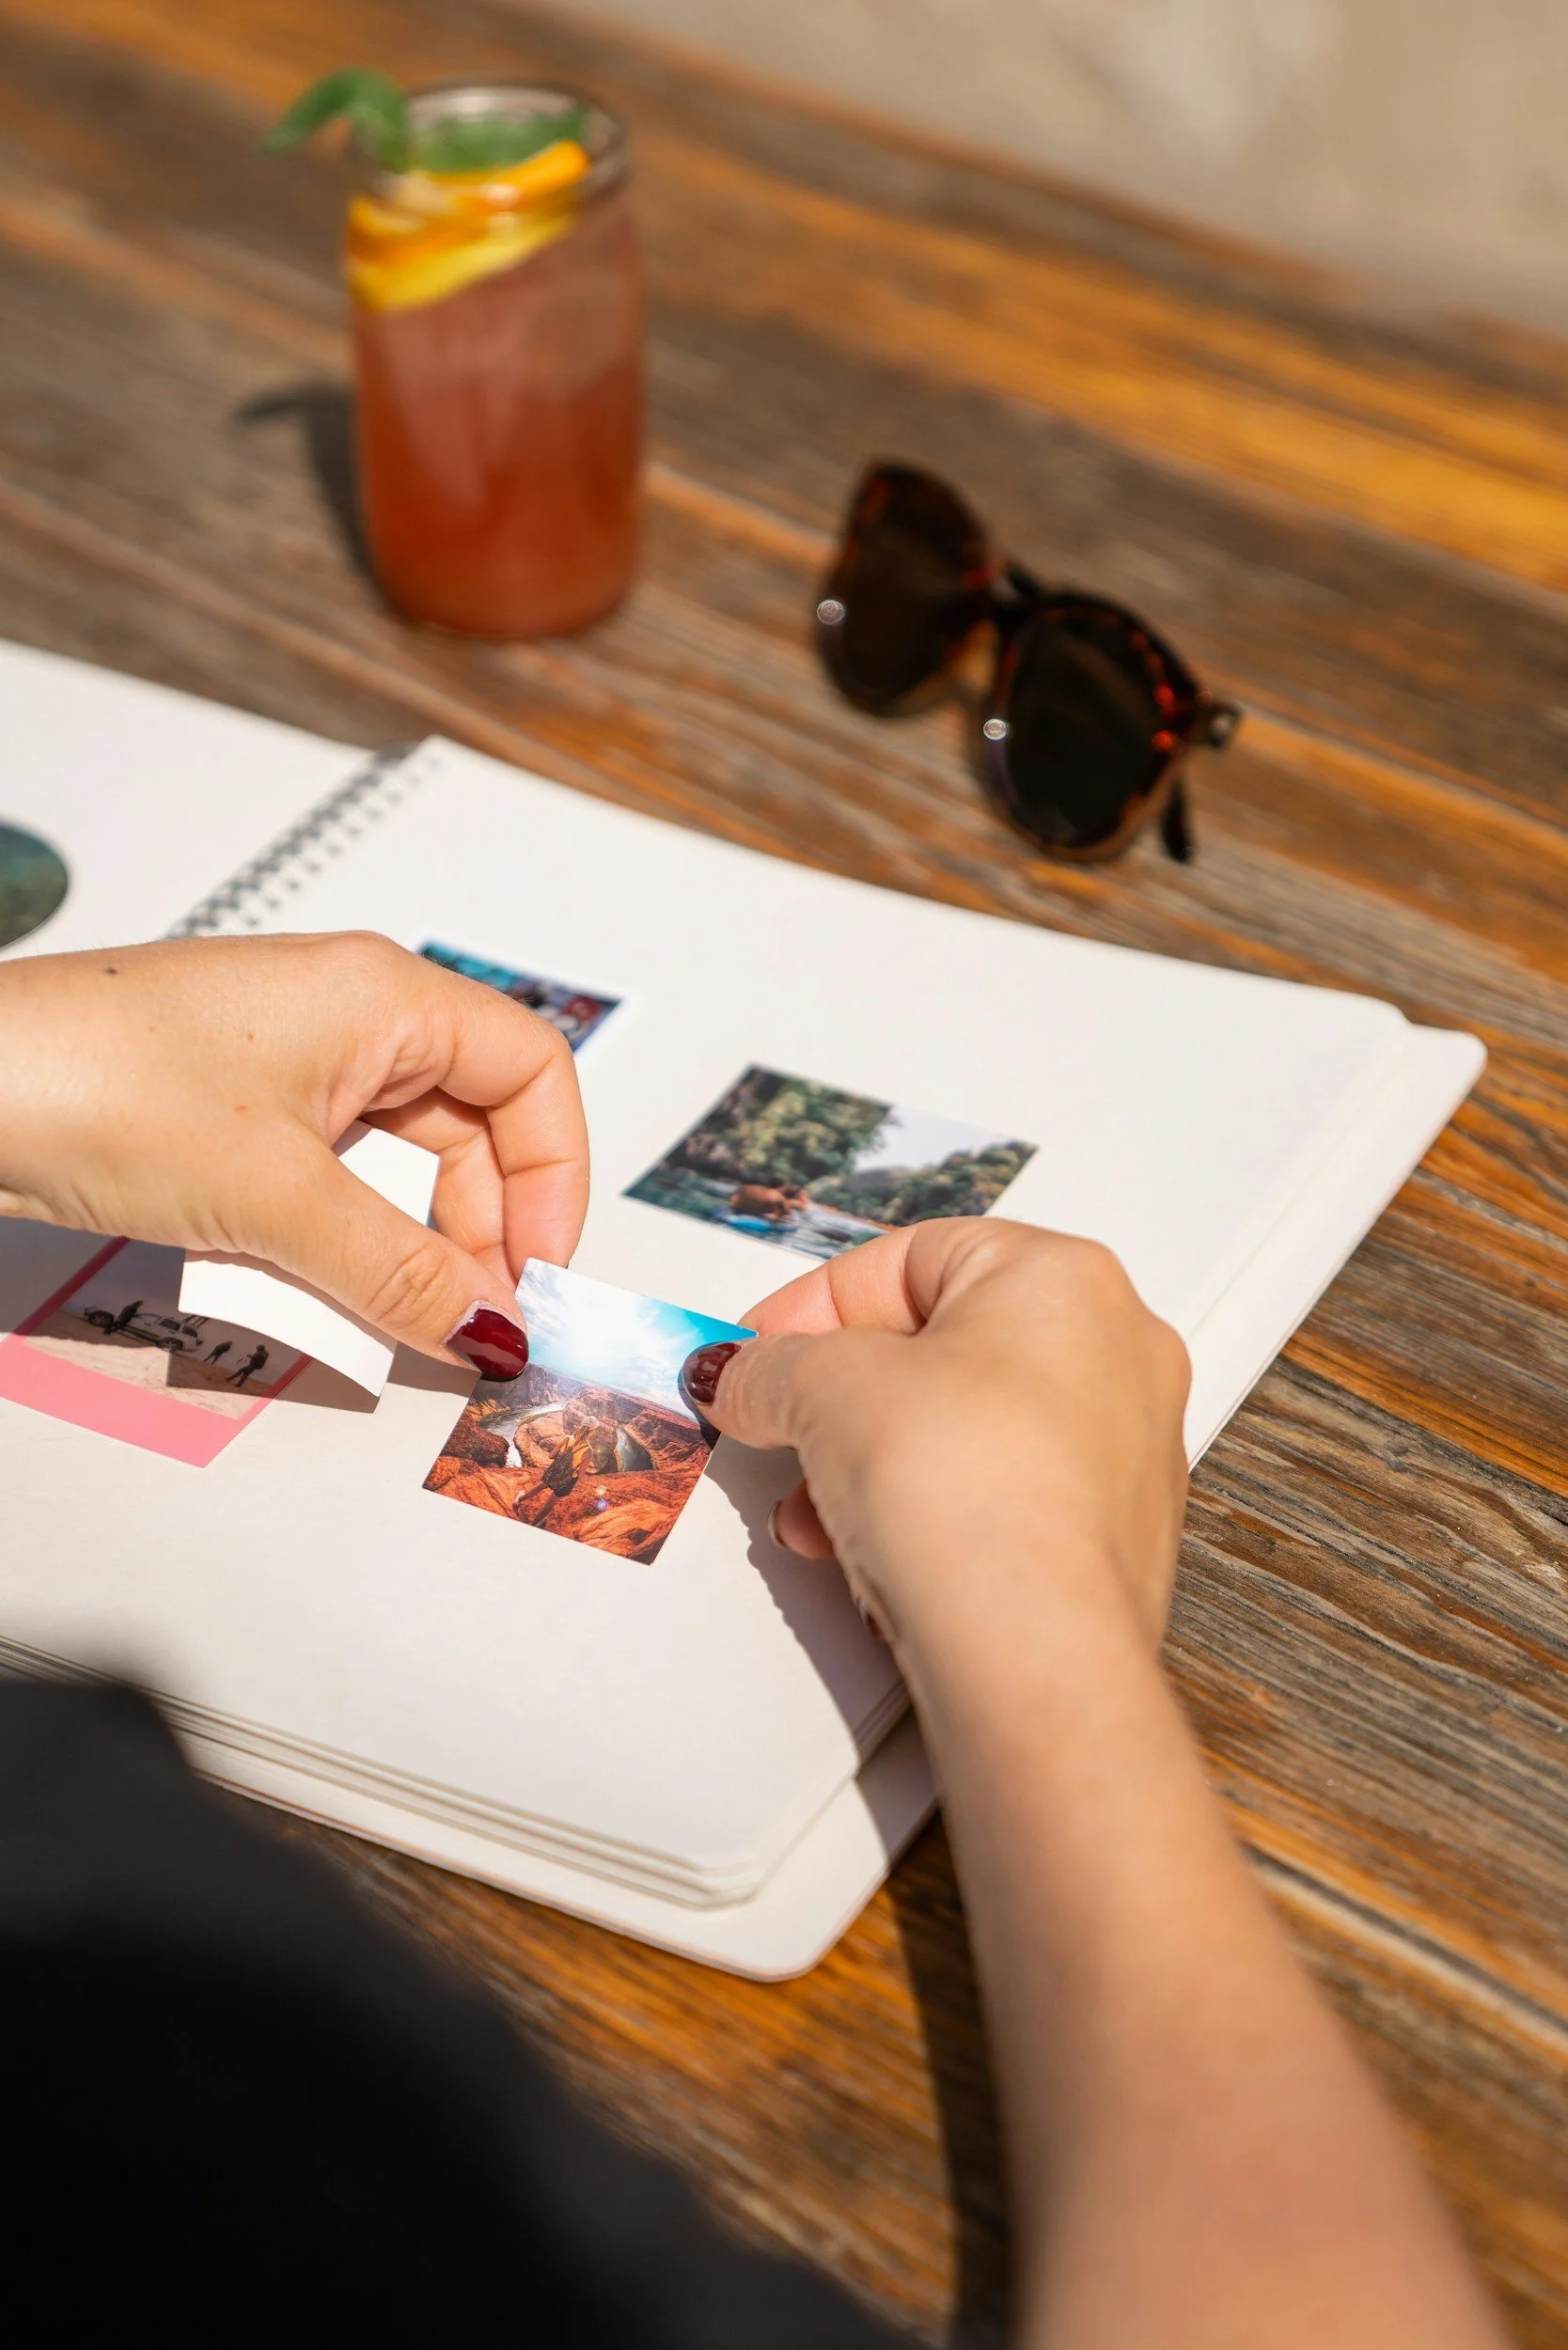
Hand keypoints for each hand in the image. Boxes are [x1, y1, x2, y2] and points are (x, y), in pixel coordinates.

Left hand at [0, 933, 587, 1366]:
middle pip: (474, 1123)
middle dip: (488, 1226)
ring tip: (405, 1319)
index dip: (554, 1177)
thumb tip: (496, 1331)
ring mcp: (287, 1062)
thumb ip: (400, 1272)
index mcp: (385, 995)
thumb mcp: (278, 1198)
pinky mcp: (233, 1109)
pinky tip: (333, 1292)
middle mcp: (350, 1016)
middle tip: (476, 1323)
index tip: (537, 1275)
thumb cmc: (106, 1089)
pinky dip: (347, 1238)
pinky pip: (331, 1177)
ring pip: (401, 1159)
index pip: (532, 1072)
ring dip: (415, 1243)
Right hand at [705, 1218, 1189, 1658]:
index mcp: (1065, 1277)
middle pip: (940, 1347)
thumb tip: (746, 1373)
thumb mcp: (826, 1390)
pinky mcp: (1112, 1536)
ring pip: (967, 1430)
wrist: (1033, 1650)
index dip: (815, 1305)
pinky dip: (929, 1511)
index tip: (758, 1350)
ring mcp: (1126, 1447)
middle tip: (781, 1425)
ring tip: (814, 1510)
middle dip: (840, 1397)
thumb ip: (772, 1366)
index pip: (910, 1259)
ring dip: (872, 1462)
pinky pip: (1000, 1495)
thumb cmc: (970, 1496)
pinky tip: (870, 1551)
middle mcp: (1117, 1350)